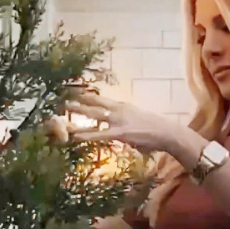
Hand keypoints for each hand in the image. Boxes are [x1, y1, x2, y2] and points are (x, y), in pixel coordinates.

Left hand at [65, 90, 189, 157]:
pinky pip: (100, 134)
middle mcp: (118, 110)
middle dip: (78, 101)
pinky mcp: (120, 133)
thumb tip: (116, 121)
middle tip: (63, 98)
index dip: (86, 96)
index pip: (100, 98)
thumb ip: (124, 117)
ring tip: (63, 115)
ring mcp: (118, 121)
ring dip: (79, 115)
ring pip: (94, 116)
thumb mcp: (136, 117)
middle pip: (94, 103)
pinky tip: (76, 137)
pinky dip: (87, 135)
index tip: (73, 92)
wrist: (166, 132)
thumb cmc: (153, 127)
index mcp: (122, 105)